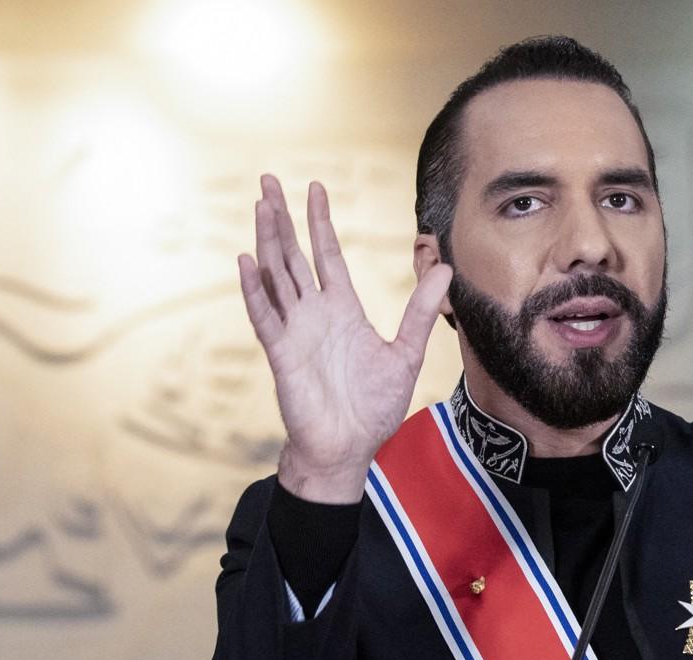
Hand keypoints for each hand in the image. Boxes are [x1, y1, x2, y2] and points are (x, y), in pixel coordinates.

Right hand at [238, 175, 451, 502]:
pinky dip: (254, 289)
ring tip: (261, 204)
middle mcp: (314, 314)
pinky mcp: (282, 353)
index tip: (314, 188)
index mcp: (342, 310)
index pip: (327, 255)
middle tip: (269, 179)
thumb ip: (419, 309)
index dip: (319, 222)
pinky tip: (246, 260)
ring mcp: (295, 330)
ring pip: (275, 275)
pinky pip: (264, 315)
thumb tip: (446, 268)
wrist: (349, 447)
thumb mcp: (405, 353)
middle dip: (282, 218)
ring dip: (266, 240)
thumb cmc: (372, 407)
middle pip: (293, 255)